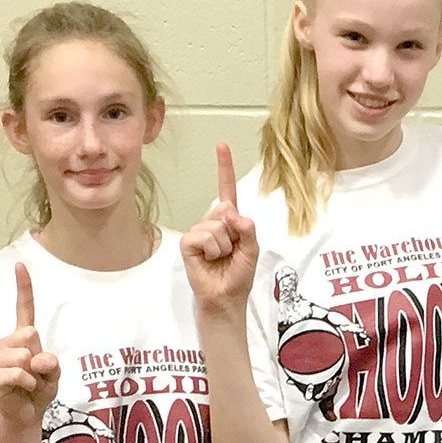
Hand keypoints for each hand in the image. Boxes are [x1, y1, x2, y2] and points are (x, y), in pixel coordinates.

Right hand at [0, 263, 60, 440]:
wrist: (26, 416)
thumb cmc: (38, 392)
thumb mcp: (53, 375)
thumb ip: (51, 364)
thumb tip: (40, 358)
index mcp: (22, 338)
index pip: (24, 309)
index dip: (23, 288)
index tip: (21, 265)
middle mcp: (7, 343)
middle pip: (30, 334)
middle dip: (40, 356)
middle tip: (37, 373)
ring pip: (25, 355)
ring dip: (36, 374)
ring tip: (30, 383)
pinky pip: (19, 373)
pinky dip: (29, 383)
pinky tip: (24, 389)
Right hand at [180, 141, 259, 315]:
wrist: (226, 297)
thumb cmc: (238, 275)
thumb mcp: (252, 249)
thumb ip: (247, 228)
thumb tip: (231, 213)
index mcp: (229, 220)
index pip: (226, 190)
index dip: (224, 168)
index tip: (221, 145)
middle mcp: (212, 222)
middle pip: (225, 210)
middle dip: (234, 233)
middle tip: (231, 252)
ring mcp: (199, 231)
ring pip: (216, 225)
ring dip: (224, 246)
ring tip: (221, 259)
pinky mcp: (189, 243)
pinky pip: (204, 236)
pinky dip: (213, 250)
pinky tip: (210, 260)